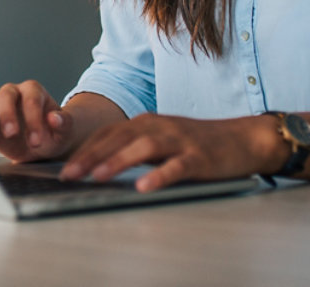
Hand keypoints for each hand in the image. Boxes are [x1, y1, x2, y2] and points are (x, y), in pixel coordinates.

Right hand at [0, 80, 73, 162]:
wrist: (45, 146)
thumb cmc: (54, 134)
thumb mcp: (64, 132)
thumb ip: (63, 124)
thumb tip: (55, 118)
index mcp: (33, 92)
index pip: (30, 97)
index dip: (33, 116)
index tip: (37, 139)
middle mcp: (13, 94)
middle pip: (5, 94)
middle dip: (8, 114)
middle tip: (12, 133)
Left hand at [59, 113, 278, 191]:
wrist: (243, 139)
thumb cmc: (198, 144)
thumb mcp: (162, 141)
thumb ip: (136, 148)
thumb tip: (101, 166)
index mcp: (147, 123)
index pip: (109, 134)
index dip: (86, 150)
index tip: (66, 167)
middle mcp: (159, 127)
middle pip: (119, 138)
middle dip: (92, 156)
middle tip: (70, 174)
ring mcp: (179, 140)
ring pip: (143, 148)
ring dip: (118, 161)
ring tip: (98, 177)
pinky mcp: (199, 157)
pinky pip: (176, 166)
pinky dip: (159, 175)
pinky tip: (144, 186)